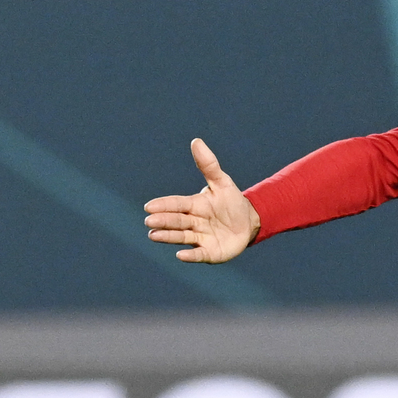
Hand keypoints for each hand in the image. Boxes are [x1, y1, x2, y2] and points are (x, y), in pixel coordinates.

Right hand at [144, 139, 260, 263]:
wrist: (248, 222)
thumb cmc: (231, 202)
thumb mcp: (222, 182)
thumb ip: (209, 165)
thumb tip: (196, 141)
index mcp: (194, 205)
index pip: (177, 204)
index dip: (164, 205)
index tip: (149, 206)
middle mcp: (193, 222)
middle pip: (176, 221)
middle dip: (163, 221)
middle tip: (149, 221)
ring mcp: (200, 238)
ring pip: (182, 237)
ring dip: (169, 237)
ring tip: (154, 236)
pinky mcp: (210, 253)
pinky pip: (199, 255)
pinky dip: (190, 256)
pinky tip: (180, 255)